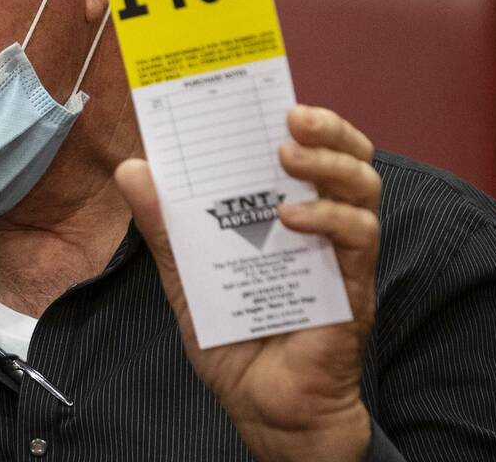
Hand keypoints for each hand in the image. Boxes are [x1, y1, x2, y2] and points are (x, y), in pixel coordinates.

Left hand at [115, 104, 380, 461]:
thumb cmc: (231, 339)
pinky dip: (328, 220)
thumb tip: (133, 170)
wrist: (262, 409)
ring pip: (362, 187)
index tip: (261, 86)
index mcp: (283, 213)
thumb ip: (165, 226)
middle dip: (327, 125)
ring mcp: (339, 255)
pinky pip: (358, 240)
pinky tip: (292, 219)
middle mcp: (319, 226)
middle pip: (348, 156)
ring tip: (288, 153)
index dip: (293, 115)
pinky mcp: (351, 288)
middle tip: (290, 112)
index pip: (301, 150)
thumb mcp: (184, 277)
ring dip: (330, 162)